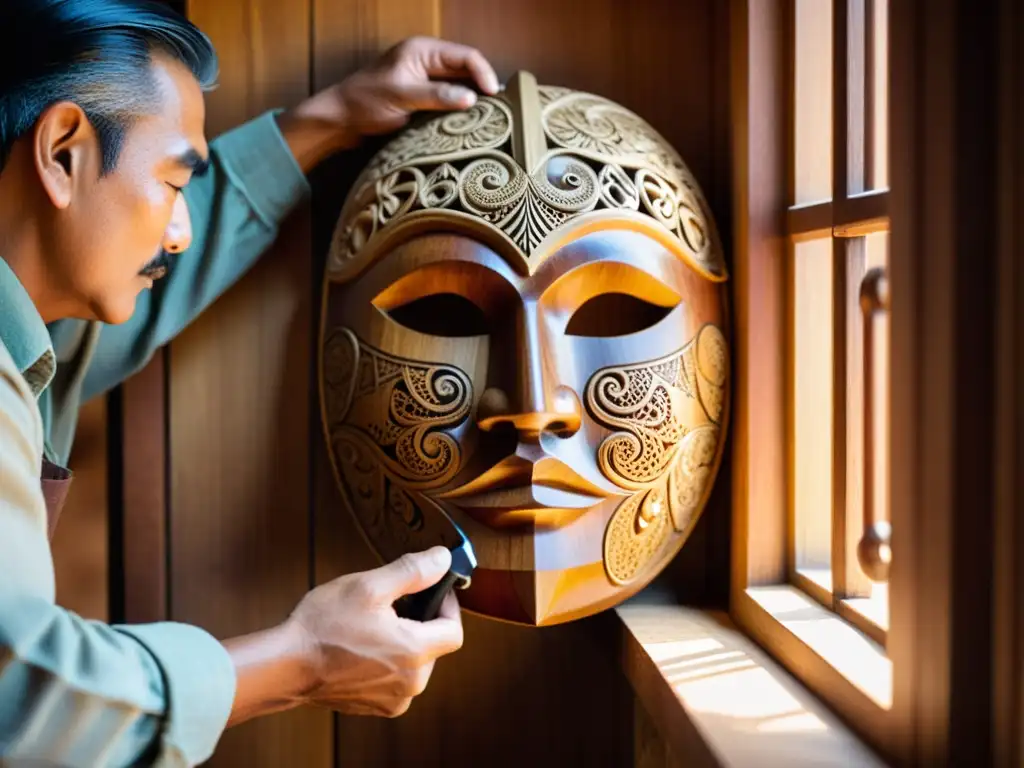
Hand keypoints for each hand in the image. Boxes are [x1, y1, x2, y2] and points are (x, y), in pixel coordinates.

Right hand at [223, 546, 463, 724]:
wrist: (285, 666)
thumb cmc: (323, 626)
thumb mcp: (369, 586)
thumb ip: (412, 571)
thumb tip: (443, 559)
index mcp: (414, 652)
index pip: (454, 630)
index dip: (447, 606)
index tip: (432, 591)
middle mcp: (411, 683)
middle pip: (435, 646)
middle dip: (420, 622)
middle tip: (393, 604)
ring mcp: (393, 699)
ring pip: (416, 663)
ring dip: (403, 642)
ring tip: (372, 626)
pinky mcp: (376, 707)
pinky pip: (396, 679)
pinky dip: (388, 662)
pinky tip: (362, 648)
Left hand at [279, 37, 499, 170]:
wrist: (340, 119)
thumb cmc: (365, 102)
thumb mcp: (402, 97)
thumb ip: (437, 96)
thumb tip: (472, 99)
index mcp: (423, 50)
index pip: (465, 56)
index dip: (484, 74)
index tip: (494, 97)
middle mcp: (427, 60)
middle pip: (466, 69)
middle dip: (483, 87)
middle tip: (500, 110)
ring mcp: (425, 78)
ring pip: (460, 85)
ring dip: (473, 99)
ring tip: (490, 118)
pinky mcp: (423, 95)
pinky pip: (450, 99)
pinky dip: (461, 109)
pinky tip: (469, 123)